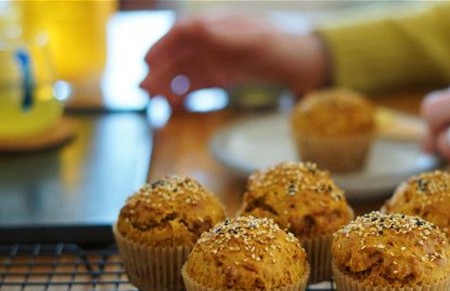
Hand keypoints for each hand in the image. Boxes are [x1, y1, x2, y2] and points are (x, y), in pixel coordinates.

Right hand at [139, 12, 328, 107]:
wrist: (305, 64)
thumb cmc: (284, 47)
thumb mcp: (258, 40)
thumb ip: (227, 36)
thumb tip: (198, 28)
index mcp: (218, 25)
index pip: (183, 32)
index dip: (162, 45)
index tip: (146, 61)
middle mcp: (213, 41)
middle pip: (179, 54)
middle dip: (160, 70)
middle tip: (144, 90)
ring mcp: (216, 59)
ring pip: (184, 71)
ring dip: (167, 85)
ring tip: (154, 102)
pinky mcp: (222, 76)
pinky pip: (197, 84)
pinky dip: (184, 94)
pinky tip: (174, 106)